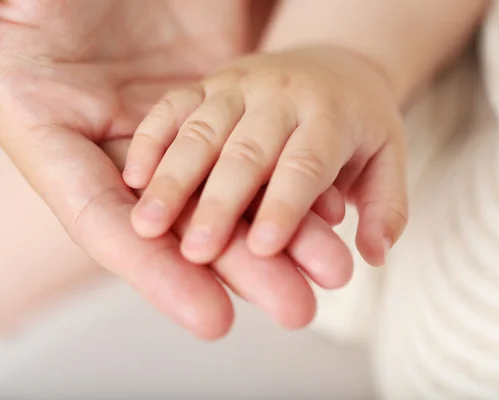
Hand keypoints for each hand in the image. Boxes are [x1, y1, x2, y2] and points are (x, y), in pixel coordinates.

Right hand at [0, 1, 351, 337]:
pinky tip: (326, 210)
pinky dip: (284, 180)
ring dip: (278, 231)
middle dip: (238, 265)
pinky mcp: (210, 95)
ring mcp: (162, 116)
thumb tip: (6, 28)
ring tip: (332, 264)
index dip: (156, 272)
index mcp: (43, 113)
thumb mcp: (17, 7)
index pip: (101, 216)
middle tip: (296, 307)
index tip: (213, 316)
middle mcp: (105, 130)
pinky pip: (250, 146)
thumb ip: (10, 22)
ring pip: (223, 186)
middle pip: (177, 218)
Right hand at [125, 47, 407, 265]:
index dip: (287, 205)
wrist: (333, 64)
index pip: (307, 164)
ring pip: (202, 131)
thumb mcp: (388, 157)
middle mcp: (282, 97)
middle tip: (197, 253)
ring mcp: (240, 86)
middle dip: (222, 203)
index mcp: (331, 116)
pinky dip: (153, 138)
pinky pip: (174, 106)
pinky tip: (132, 179)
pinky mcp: (209, 84)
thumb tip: (375, 256)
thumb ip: (386, 206)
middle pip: (248, 152)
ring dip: (174, 178)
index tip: (266, 248)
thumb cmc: (359, 123)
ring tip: (148, 226)